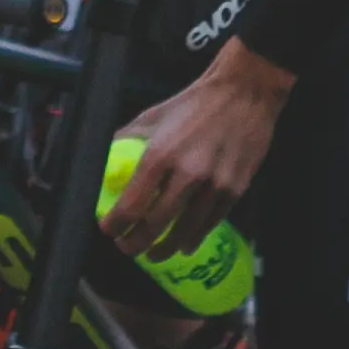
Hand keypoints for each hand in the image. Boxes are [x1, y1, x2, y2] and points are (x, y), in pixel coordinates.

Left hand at [101, 41, 293, 257]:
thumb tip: (105, 158)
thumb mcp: (152, 116)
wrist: (244, 94)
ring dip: (164, 248)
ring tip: (152, 254)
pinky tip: (183, 244)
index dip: (116, 224)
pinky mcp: (235, 190)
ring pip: (184, 231)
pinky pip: (210, 223)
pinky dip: (193, 238)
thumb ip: (127, 138)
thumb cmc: (194, 104)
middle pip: (155, 225)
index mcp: (160, 155)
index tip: (108, 230)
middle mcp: (186, 175)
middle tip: (126, 248)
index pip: (131, 204)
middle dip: (135, 243)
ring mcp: (214, 186)